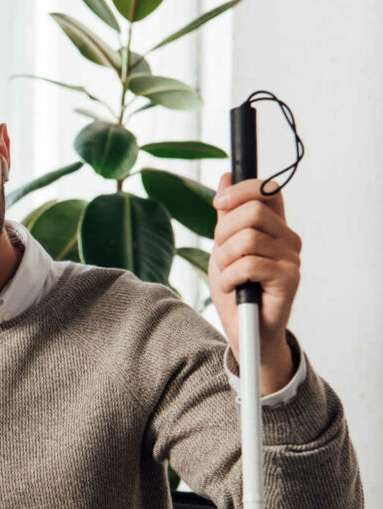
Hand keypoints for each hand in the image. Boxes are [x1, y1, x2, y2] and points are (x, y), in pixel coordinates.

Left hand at [208, 172, 300, 393]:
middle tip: (220, 256)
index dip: (242, 190)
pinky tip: (234, 289)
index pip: (267, 191)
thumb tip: (225, 177)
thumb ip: (226, 215)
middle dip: (224, 232)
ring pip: (247, 238)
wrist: (245, 330)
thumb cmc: (236, 290)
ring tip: (227, 276)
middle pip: (252, 211)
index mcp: (274, 227)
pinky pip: (249, 264)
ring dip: (225, 260)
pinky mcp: (289, 278)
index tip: (219, 202)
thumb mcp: (224, 248)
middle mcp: (288, 238)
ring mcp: (291, 258)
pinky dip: (230, 277)